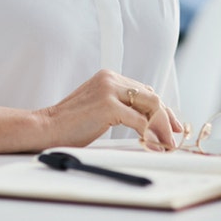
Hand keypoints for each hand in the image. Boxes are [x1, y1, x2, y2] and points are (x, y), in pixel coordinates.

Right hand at [35, 69, 182, 149]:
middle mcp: (111, 78)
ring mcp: (109, 90)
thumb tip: (146, 119)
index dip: (161, 109)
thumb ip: (119, 106)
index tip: (171, 125)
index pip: (144, 90)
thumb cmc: (70, 123)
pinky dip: (151, 134)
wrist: (45, 127)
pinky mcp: (108, 106)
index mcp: (109, 76)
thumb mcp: (98, 108)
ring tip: (167, 143)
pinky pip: (140, 121)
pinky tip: (153, 144)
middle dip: (167, 118)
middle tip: (175, 135)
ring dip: (163, 127)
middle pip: (151, 96)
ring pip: (151, 106)